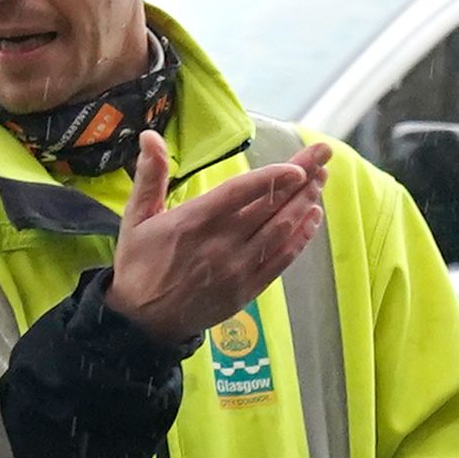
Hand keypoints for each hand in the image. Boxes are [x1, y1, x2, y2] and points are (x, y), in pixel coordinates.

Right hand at [96, 133, 333, 350]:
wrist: (143, 322)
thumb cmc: (139, 265)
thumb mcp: (136, 218)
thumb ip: (149, 176)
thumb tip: (150, 135)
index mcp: (194, 222)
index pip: (240, 193)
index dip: (272, 178)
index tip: (297, 165)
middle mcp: (221, 244)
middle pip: (269, 206)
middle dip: (301, 178)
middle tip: (323, 155)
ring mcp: (238, 268)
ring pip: (281, 231)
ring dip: (304, 203)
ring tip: (322, 180)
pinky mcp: (248, 289)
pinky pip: (281, 260)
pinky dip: (300, 239)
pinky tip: (314, 218)